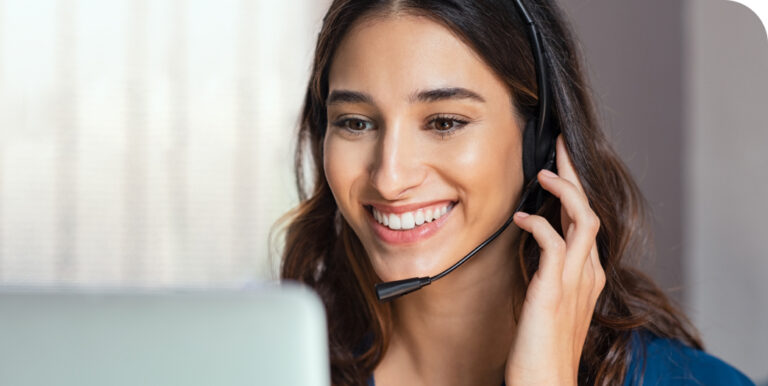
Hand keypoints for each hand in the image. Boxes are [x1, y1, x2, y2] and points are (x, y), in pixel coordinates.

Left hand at [505, 134, 604, 384]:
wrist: (546, 382)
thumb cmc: (542, 347)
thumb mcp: (548, 302)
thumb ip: (547, 273)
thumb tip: (533, 245)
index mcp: (588, 274)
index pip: (586, 220)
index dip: (575, 190)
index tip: (559, 165)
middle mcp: (589, 273)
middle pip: (589, 210)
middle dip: (575, 175)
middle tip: (560, 146)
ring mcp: (576, 280)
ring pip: (582, 219)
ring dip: (564, 190)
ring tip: (543, 173)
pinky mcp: (556, 290)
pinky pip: (554, 243)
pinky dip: (538, 224)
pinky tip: (520, 217)